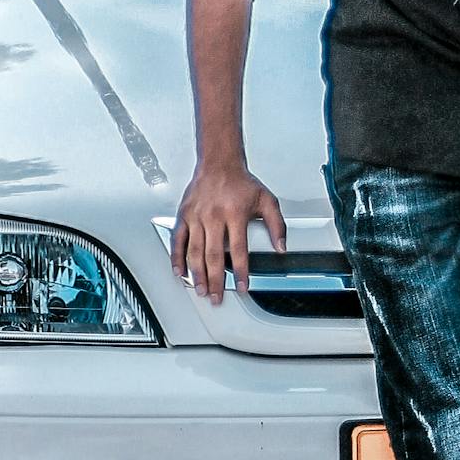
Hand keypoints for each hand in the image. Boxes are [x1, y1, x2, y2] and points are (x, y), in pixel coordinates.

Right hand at [172, 161, 285, 303]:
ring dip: (197, 274)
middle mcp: (213, 216)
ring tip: (200, 289)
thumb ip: (277, 225)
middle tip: (216, 297)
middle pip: (213, 256)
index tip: (242, 286)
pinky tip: (179, 271)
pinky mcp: (183, 215)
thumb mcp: (267, 200)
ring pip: (195, 251)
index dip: (240, 271)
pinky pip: (178, 240)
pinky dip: (177, 257)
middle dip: (215, 280)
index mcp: (234, 214)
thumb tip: (282, 247)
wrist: (219, 162)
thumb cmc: (241, 182)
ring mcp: (196, 216)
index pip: (238, 250)